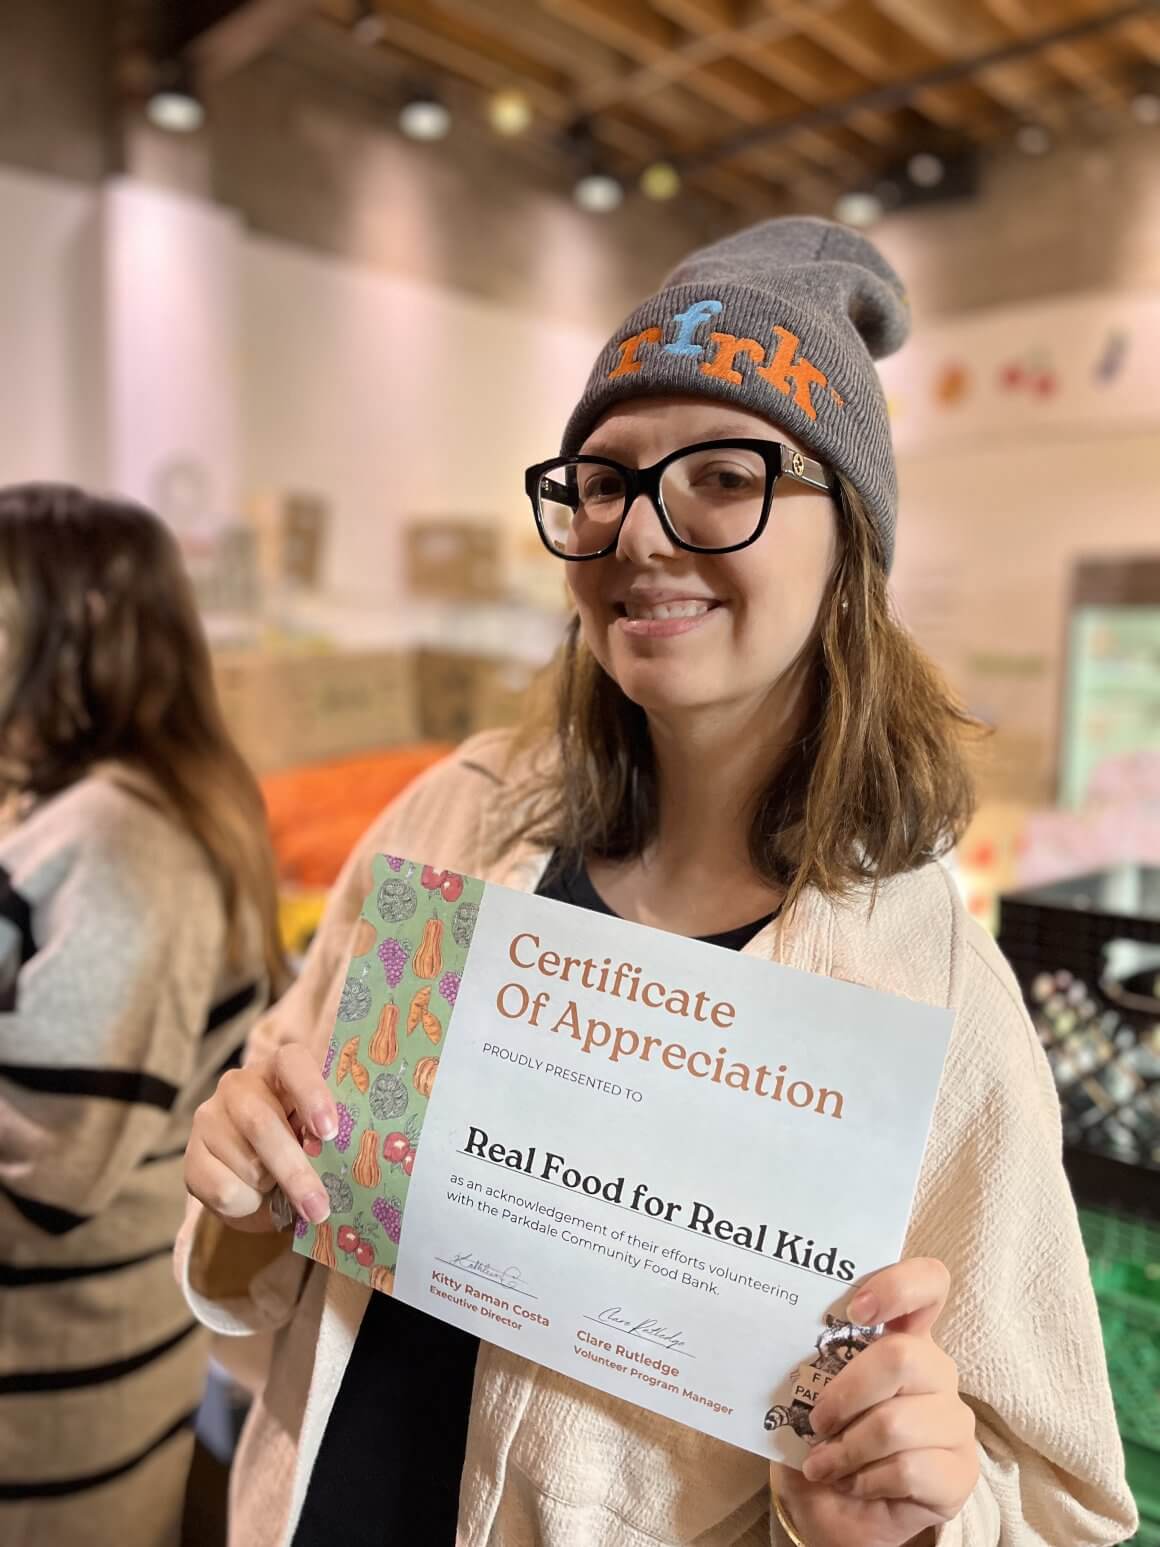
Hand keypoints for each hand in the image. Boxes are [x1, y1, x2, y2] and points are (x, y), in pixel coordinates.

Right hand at [185, 1044, 337, 1232]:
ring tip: (276, 1184)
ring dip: (271, 1188)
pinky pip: (224, 1190)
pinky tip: (251, 1194)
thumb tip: (349, 1163)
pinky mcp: (191, 1158)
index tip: (329, 1132)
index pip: (292, 1063)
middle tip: (319, 1206)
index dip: (311, 1094)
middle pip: (261, 1123)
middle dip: (295, 1170)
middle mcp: (238, 1085)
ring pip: (246, 1163)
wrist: (258, 1186)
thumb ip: (327, 1138)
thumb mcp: (316, 1137)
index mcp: (279, 1069)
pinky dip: (247, 1205)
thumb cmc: (300, 1149)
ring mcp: (209, 1118)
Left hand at [773, 1259, 977, 1546]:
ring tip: (823, 1464)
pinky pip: (910, 1469)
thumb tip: (773, 1335)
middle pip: (902, 1357)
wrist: (838, 1516)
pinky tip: (853, 1484)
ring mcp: (954, 1421)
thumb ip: (807, 1365)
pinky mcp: (961, 1472)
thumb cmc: (823, 1445)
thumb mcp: (806, 1398)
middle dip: (845, 1393)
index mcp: (903, 1338)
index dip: (898, 1285)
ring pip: (897, 1422)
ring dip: (847, 1449)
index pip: (928, 1284)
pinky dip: (865, 1480)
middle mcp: (935, 1371)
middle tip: (817, 1421)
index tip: (855, 1310)